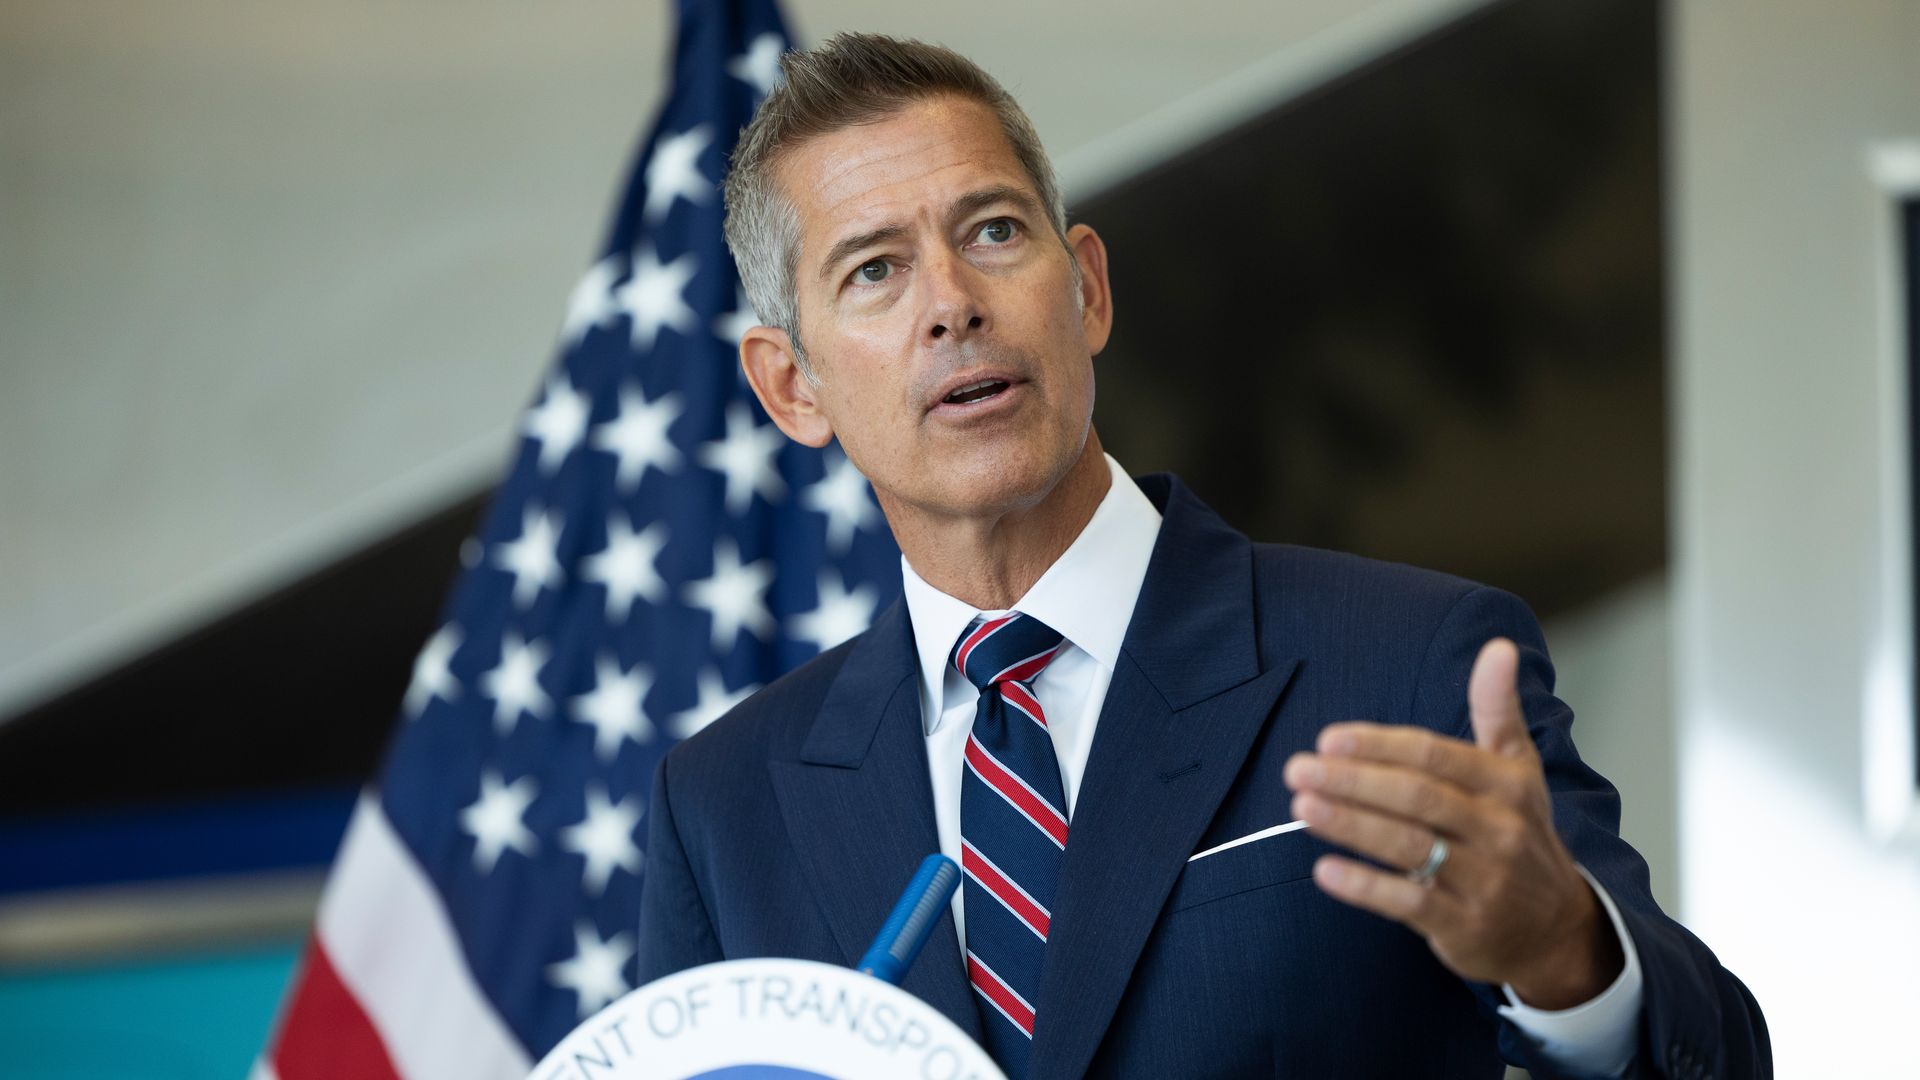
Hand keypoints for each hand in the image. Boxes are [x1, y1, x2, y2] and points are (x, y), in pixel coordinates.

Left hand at [1282, 638, 1623, 1008]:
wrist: (1555, 926)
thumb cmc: (1518, 832)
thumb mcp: (1517, 768)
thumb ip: (1497, 708)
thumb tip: (1498, 646)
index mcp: (1506, 784)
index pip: (1434, 755)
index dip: (1379, 745)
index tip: (1328, 738)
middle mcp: (1498, 829)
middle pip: (1416, 796)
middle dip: (1352, 781)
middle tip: (1297, 769)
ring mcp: (1483, 880)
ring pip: (1408, 845)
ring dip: (1348, 825)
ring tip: (1300, 806)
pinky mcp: (1464, 926)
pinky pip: (1408, 902)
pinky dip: (1364, 887)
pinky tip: (1324, 870)